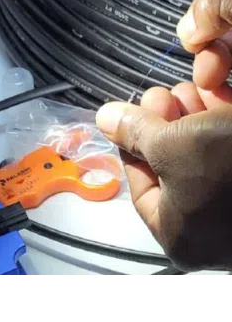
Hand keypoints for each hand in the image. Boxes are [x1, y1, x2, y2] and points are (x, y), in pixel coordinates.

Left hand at [95, 0, 231, 271]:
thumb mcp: (173, 142)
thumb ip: (134, 131)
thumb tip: (104, 118)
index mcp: (178, 233)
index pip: (139, 185)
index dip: (131, 144)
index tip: (129, 113)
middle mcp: (209, 229)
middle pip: (174, 168)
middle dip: (165, 124)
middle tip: (161, 93)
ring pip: (206, 157)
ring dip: (194, 118)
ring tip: (188, 88)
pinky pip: (231, 155)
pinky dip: (221, 124)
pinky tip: (215, 92)